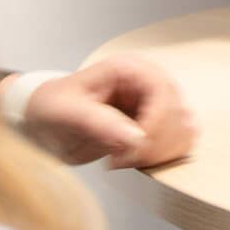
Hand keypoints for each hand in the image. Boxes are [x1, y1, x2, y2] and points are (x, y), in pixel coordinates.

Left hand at [9, 56, 198, 168]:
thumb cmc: (51, 107)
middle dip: (153, 143)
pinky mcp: (159, 125)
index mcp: (129, 69)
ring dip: (160, 152)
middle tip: (119, 159)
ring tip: (124, 159)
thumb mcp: (65, 112)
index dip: (155, 123)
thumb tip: (136, 138)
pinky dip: (164, 155)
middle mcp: (149, 83)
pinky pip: (180, 141)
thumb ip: (98, 123)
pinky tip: (135, 159)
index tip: (132, 149)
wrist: (44, 120)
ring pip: (185, 129)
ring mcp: (157, 104)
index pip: (163, 91)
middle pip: (178, 113)